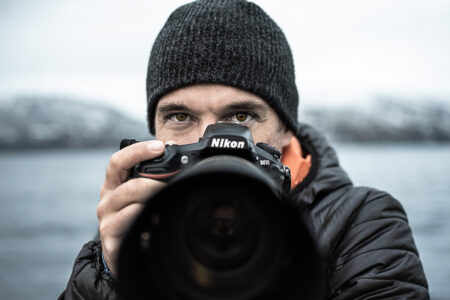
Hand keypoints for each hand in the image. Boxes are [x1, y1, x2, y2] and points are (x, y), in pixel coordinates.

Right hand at [97, 140, 166, 274]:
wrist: (120, 253)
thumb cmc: (134, 217)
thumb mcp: (139, 195)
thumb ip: (153, 178)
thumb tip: (181, 159)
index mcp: (113, 184)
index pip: (118, 161)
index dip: (138, 151)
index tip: (159, 146)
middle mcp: (107, 200)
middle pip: (130, 186)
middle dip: (156, 183)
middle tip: (175, 183)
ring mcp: (108, 221)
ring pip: (133, 206)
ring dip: (154, 202)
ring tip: (170, 201)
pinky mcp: (111, 241)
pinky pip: (132, 227)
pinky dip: (147, 221)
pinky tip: (158, 221)